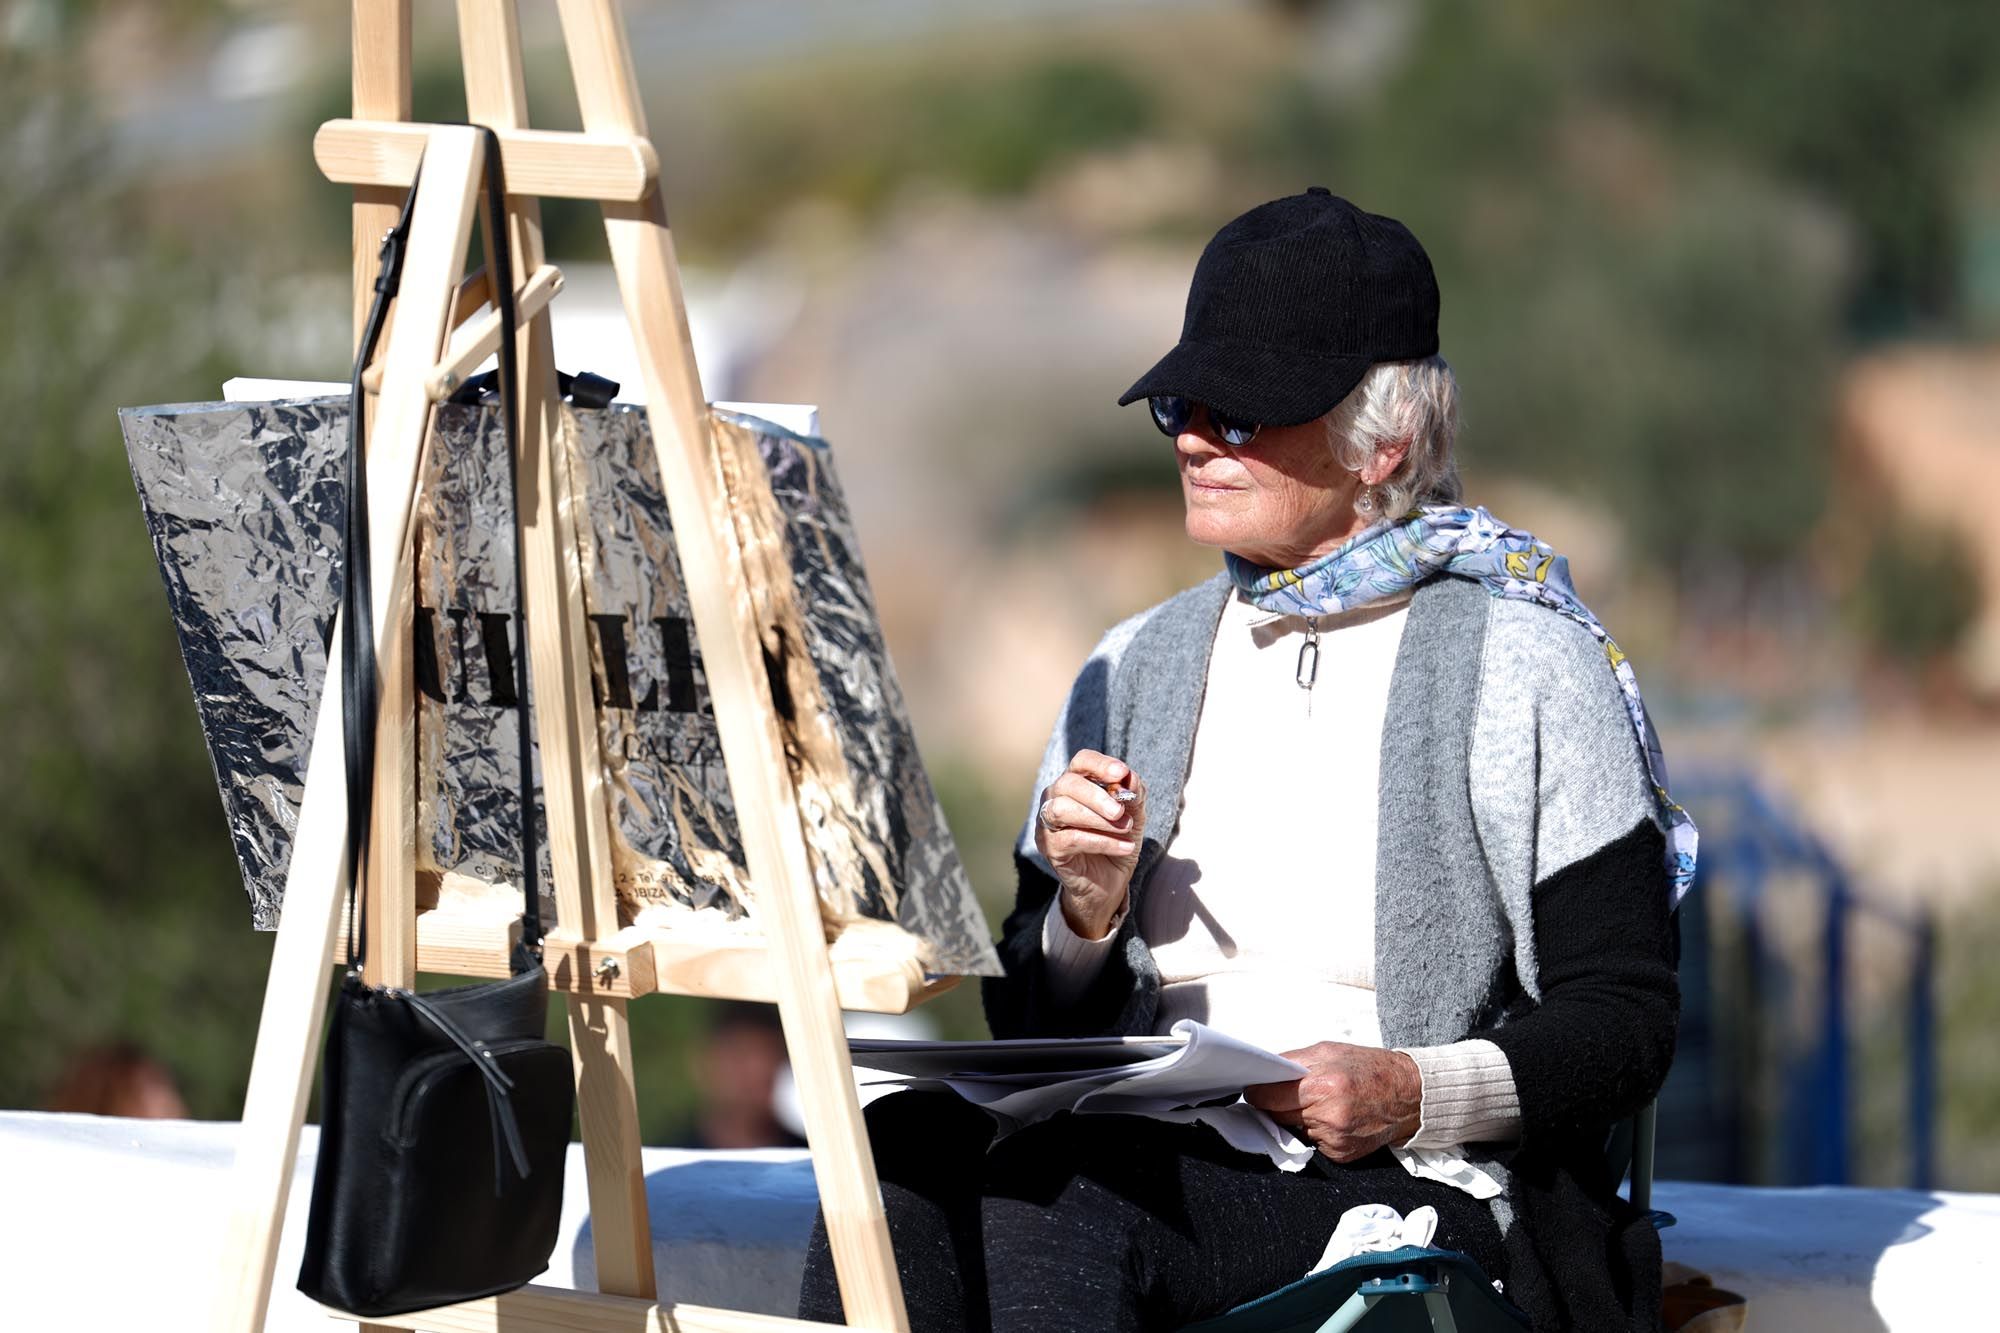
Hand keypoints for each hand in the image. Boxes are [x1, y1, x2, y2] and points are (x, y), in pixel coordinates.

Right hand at [1035, 749, 1145, 940]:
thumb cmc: (1117, 842)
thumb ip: (1133, 795)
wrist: (1110, 883)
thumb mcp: (1133, 816)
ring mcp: (1048, 824)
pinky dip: (1100, 841)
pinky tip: (1122, 847)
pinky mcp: (1049, 848)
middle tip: (1121, 812)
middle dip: (1098, 796)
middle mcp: (1056, 798)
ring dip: (1097, 819)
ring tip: (1124, 829)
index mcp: (1077, 784)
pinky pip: (1069, 839)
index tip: (1121, 773)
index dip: (1100, 764)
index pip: (1081, 761)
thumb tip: (1129, 777)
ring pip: (1061, 809)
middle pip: (1068, 783)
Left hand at [1245, 1042, 1423, 1162]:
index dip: (1257, 1091)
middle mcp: (1328, 1116)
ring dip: (1297, 1118)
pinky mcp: (1341, 1155)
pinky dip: (1315, 1131)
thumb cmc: (1370, 1068)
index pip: (1267, 1096)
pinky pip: (1312, 1143)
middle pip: (1276, 1115)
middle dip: (1275, 1104)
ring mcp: (1335, 1140)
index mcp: (1323, 1086)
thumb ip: (1291, 1061)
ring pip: (1293, 1130)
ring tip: (1320, 1103)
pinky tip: (1333, 1119)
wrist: (1409, 1095)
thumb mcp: (1328, 1051)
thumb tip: (1262, 1071)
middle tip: (1288, 1093)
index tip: (1255, 1087)